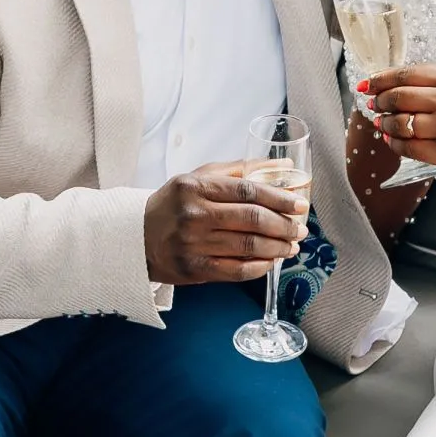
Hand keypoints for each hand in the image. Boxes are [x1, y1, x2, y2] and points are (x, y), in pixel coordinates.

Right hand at [145, 161, 308, 285]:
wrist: (135, 237)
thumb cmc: (173, 204)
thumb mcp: (199, 177)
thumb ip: (240, 170)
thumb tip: (284, 166)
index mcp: (196, 187)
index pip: (248, 190)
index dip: (279, 198)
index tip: (299, 204)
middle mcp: (194, 214)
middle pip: (252, 219)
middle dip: (284, 225)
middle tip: (300, 228)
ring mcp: (193, 243)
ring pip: (248, 245)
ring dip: (277, 247)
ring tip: (291, 246)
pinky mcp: (194, 269)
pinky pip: (237, 270)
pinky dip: (260, 267)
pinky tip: (271, 262)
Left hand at [361, 66, 435, 175]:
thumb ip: (435, 84)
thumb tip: (394, 89)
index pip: (406, 74)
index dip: (381, 79)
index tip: (367, 84)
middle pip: (399, 98)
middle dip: (380, 101)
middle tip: (374, 104)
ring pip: (401, 124)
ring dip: (385, 123)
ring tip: (382, 122)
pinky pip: (410, 148)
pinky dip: (396, 143)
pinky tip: (392, 139)